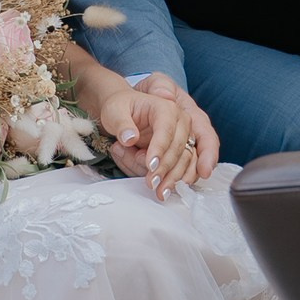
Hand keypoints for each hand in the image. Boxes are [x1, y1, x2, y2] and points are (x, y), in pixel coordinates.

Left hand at [96, 72, 217, 199]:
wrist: (124, 113)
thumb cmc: (120, 109)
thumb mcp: (114, 111)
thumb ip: (121, 123)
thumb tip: (130, 138)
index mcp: (165, 107)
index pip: (166, 128)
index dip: (160, 148)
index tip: (150, 165)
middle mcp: (180, 122)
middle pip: (179, 147)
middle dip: (166, 167)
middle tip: (151, 182)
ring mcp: (183, 138)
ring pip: (185, 160)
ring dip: (173, 177)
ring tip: (159, 191)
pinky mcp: (182, 151)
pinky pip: (186, 167)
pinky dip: (177, 179)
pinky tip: (167, 189)